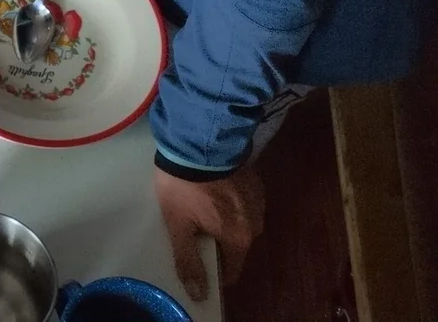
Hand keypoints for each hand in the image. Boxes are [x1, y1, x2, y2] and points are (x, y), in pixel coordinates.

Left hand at [153, 164, 263, 302]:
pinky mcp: (257, 183)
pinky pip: (245, 205)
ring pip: (242, 224)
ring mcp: (259, 202)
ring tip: (203, 206)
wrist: (198, 142)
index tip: (199, 260)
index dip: (215, 271)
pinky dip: (232, 204)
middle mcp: (256, 224)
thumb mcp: (178, 226)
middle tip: (195, 228)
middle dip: (218, 243)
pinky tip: (215, 190)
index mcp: (239, 239)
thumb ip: (188, 262)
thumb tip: (199, 295)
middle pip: (237, 247)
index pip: (232, 270)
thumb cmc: (185, 187)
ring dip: (226, 221)